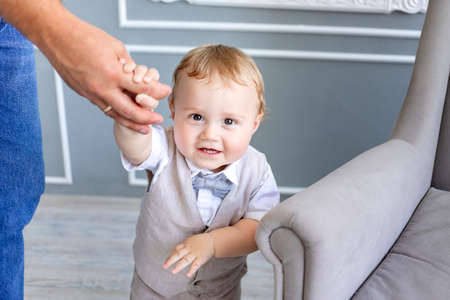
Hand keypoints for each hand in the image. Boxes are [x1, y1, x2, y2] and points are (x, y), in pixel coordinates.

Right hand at [35, 6, 170, 133]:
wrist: (56, 36)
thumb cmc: (84, 37)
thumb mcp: (116, 47)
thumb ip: (129, 66)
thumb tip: (140, 78)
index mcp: (113, 74)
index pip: (142, 89)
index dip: (157, 91)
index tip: (166, 90)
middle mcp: (102, 88)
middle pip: (130, 111)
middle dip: (147, 118)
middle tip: (158, 120)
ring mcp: (91, 94)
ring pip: (115, 115)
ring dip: (132, 123)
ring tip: (145, 129)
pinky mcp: (84, 94)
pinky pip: (104, 109)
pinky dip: (117, 115)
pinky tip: (125, 118)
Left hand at [163, 233, 214, 277]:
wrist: (212, 240)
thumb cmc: (200, 241)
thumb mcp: (190, 241)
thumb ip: (183, 246)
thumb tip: (174, 252)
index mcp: (186, 244)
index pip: (176, 250)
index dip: (170, 256)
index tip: (165, 262)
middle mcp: (189, 249)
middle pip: (179, 254)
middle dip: (171, 260)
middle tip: (165, 266)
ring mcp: (195, 253)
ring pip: (186, 260)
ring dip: (179, 266)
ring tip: (173, 271)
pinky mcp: (201, 258)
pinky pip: (196, 264)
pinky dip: (192, 269)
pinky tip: (188, 274)